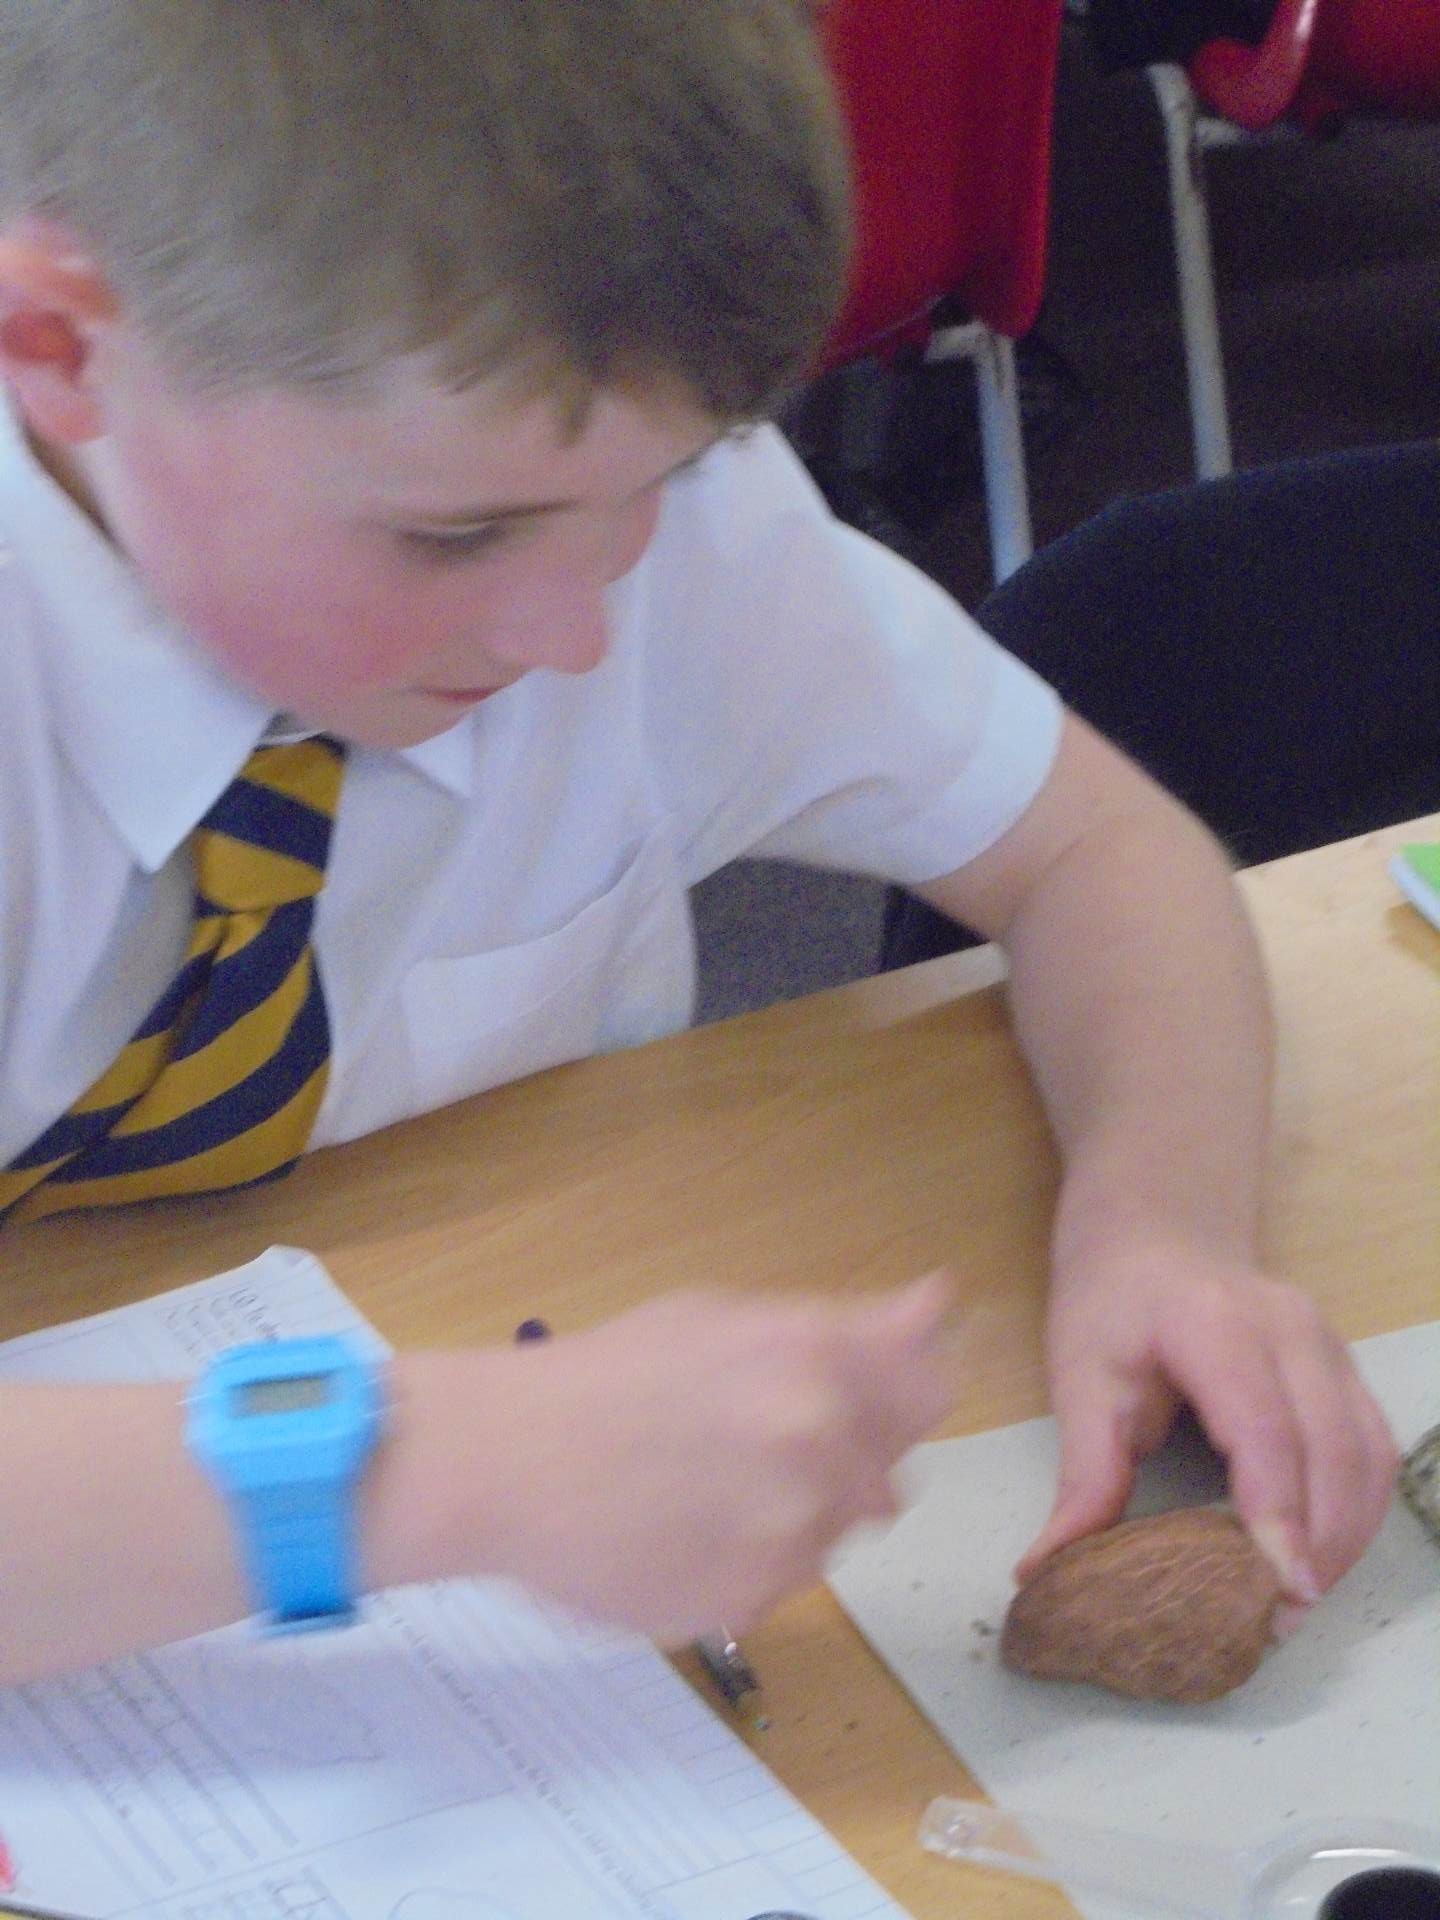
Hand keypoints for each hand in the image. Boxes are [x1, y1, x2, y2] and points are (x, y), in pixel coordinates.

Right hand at [475, 1274, 956, 1642]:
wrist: (505, 1460)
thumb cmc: (607, 1373)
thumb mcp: (724, 1317)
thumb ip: (846, 1325)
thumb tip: (942, 1304)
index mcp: (815, 1358)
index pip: (929, 1390)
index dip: (903, 1396)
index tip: (873, 1398)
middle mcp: (818, 1443)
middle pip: (886, 1474)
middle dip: (842, 1465)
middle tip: (753, 1451)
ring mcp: (787, 1530)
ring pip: (834, 1535)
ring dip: (795, 1518)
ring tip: (703, 1492)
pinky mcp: (751, 1601)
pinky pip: (782, 1585)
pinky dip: (747, 1565)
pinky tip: (683, 1533)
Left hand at [1015, 1241, 1398, 1622]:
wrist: (1159, 1228)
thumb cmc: (1112, 1299)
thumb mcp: (1079, 1377)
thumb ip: (1082, 1476)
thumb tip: (1044, 1569)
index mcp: (1215, 1323)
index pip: (1265, 1429)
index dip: (1278, 1512)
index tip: (1279, 1588)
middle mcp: (1291, 1329)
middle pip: (1332, 1451)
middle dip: (1317, 1546)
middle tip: (1276, 1622)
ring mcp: (1330, 1345)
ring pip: (1366, 1456)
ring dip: (1345, 1538)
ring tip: (1295, 1602)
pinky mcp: (1346, 1368)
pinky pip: (1373, 1449)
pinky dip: (1357, 1512)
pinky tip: (1319, 1555)